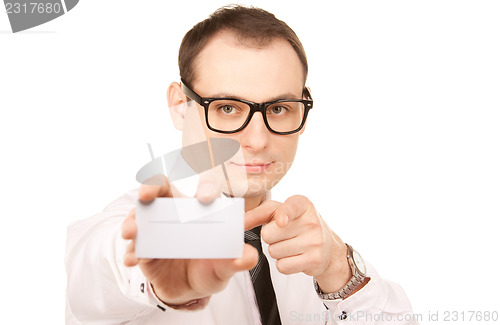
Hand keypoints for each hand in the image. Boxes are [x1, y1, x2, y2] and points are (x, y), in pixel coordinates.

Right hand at [121, 175, 258, 307]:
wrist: (190, 292)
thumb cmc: (210, 269)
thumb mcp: (226, 267)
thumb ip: (236, 261)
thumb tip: (250, 256)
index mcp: (198, 211)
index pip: (201, 187)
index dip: (204, 186)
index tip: (206, 198)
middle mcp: (174, 215)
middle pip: (159, 189)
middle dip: (150, 186)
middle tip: (145, 195)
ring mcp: (155, 231)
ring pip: (139, 216)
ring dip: (133, 222)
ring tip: (131, 233)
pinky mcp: (143, 251)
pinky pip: (134, 247)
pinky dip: (131, 252)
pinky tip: (132, 260)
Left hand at [245, 195, 352, 292]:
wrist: (327, 248)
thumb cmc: (296, 225)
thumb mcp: (280, 212)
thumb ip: (258, 214)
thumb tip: (239, 222)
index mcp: (302, 203)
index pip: (290, 207)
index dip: (283, 214)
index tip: (281, 222)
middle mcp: (311, 220)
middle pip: (268, 234)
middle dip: (269, 237)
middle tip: (283, 235)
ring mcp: (315, 241)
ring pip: (273, 251)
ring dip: (276, 251)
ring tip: (290, 245)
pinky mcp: (314, 260)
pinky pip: (282, 266)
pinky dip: (283, 264)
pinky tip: (295, 257)